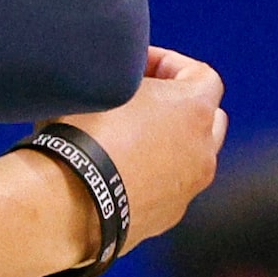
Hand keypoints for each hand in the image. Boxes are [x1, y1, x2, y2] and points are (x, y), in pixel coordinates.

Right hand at [60, 45, 227, 254]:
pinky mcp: (169, 214)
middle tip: (141, 100)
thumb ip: (121, 68)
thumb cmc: (82, 135)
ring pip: (190, 156)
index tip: (135, 65)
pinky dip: (152, 174)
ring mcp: (189, 187)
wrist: (69, 200)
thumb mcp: (98, 81)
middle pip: (208, 117)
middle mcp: (203, 149)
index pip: (201, 74)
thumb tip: (115, 65)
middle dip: (178, 104)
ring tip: (125, 138)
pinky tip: (116, 170)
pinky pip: (168, 185)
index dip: (167, 62)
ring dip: (167, 142)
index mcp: (194, 109)